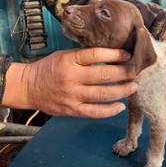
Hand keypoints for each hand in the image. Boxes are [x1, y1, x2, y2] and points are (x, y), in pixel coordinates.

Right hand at [3, 48, 137, 118]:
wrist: (28, 87)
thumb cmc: (49, 68)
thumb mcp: (64, 55)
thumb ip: (85, 55)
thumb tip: (112, 53)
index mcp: (69, 61)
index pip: (96, 55)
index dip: (115, 55)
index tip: (127, 55)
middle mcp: (71, 78)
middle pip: (103, 75)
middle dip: (124, 73)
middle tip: (136, 71)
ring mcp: (72, 96)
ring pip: (103, 95)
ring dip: (122, 91)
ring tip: (133, 87)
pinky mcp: (72, 110)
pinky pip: (94, 112)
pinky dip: (110, 111)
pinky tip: (121, 106)